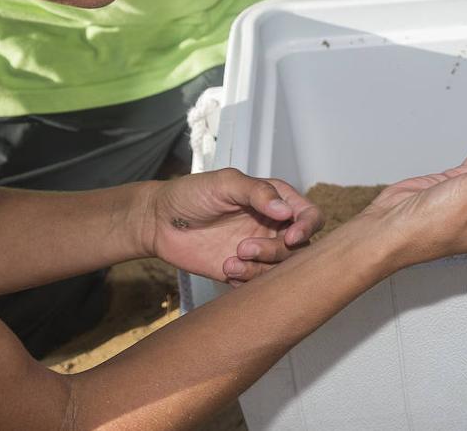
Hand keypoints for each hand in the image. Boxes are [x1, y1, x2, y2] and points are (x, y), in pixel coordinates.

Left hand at [140, 169, 322, 284]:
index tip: (290, 237)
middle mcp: (272, 226)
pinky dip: (247, 280)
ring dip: (260, 267)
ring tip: (231, 261)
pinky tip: (225, 269)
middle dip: (277, 251)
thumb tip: (286, 211)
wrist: (157, 222)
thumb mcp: (225, 183)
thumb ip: (257, 193)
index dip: (307, 226)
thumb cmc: (190, 194)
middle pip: (299, 247)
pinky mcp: (243, 270)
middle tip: (245, 247)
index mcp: (275, 200)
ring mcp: (258, 248)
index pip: (309, 215)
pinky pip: (259, 282)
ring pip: (281, 268)